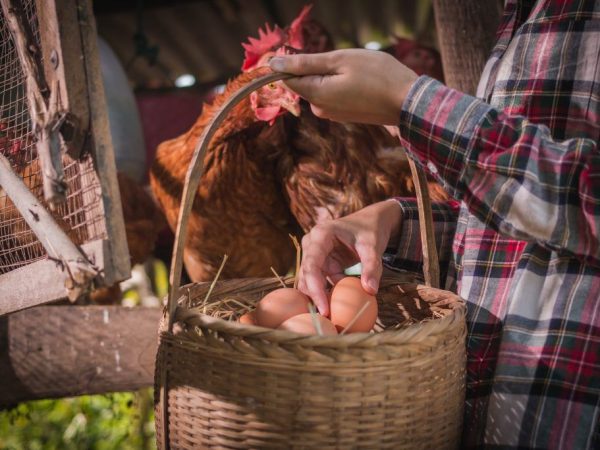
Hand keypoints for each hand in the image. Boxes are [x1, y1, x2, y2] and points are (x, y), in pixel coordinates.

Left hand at [269, 49, 417, 124]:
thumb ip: (305, 62)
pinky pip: (333, 95)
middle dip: (317, 67)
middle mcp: (320, 109)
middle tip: (344, 60)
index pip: (287, 78)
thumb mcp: (340, 60)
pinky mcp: (343, 115)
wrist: (408, 101)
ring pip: (320, 87)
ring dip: (331, 75)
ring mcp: (332, 114)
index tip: (308, 51)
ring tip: (357, 71)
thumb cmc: (378, 75)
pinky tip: (361, 81)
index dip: (289, 62)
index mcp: (315, 95)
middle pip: (305, 82)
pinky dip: (341, 84)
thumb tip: (274, 64)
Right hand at [298, 200, 401, 314]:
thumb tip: (370, 291)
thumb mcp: (373, 246)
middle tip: (326, 320)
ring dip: (318, 298)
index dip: (315, 289)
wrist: (370, 223)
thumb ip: (372, 267)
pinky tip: (334, 310)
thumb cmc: (370, 231)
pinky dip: (325, 295)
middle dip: (314, 298)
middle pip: (306, 276)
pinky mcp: (320, 264)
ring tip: (330, 319)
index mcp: (321, 235)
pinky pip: (319, 283)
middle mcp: (311, 244)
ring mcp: (313, 255)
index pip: (311, 265)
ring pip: (309, 281)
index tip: (324, 310)